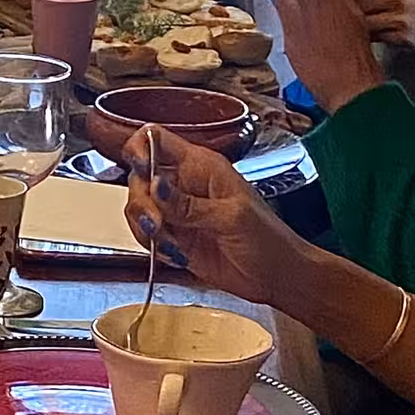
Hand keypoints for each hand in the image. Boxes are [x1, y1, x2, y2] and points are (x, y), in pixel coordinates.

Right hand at [125, 127, 305, 308]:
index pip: (157, 139)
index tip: (140, 170)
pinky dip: (152, 247)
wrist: (276, 275)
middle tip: (158, 224)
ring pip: (139, 209)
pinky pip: (146, 236)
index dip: (140, 148)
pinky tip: (175, 254)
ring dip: (146, 228)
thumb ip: (189, 205)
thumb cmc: (268, 238)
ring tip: (171, 245)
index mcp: (201, 166)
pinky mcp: (174, 237)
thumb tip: (155, 186)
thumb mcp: (231, 216)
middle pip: (139, 178)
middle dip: (142, 202)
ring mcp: (177, 212)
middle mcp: (184, 184)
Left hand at [338, 0, 414, 50]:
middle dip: (338, 5)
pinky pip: (375, 37)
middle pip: (352, 2)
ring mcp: (401, 18)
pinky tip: (360, 33)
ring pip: (360, 22)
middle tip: (327, 7)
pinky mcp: (406, 38)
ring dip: (349, 23)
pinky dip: (363, 35)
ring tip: (341, 22)